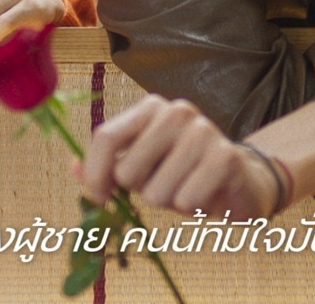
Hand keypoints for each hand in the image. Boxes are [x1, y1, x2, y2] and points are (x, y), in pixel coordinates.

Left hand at [77, 95, 281, 217]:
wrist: (242, 182)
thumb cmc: (184, 174)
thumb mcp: (142, 170)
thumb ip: (107, 168)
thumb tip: (72, 168)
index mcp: (150, 108)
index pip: (105, 136)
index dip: (95, 173)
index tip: (99, 198)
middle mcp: (175, 111)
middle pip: (127, 169)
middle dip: (139, 191)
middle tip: (162, 186)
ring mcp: (203, 130)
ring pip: (156, 191)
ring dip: (168, 201)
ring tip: (185, 189)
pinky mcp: (226, 156)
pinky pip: (186, 199)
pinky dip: (191, 206)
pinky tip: (204, 195)